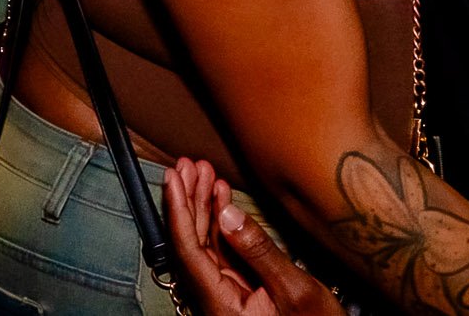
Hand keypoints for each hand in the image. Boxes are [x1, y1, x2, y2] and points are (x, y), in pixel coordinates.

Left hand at [164, 158, 347, 315]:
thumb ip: (259, 251)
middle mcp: (216, 300)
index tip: (174, 178)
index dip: (179, 210)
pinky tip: (223, 200)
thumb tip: (228, 214)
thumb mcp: (294, 289)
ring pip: (206, 245)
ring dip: (204, 207)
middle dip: (189, 201)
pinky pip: (222, 253)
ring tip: (205, 174)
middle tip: (188, 166)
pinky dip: (221, 223)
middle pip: (191, 244)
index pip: (188, 250)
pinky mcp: (239, 292)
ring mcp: (226, 296)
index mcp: (220, 304)